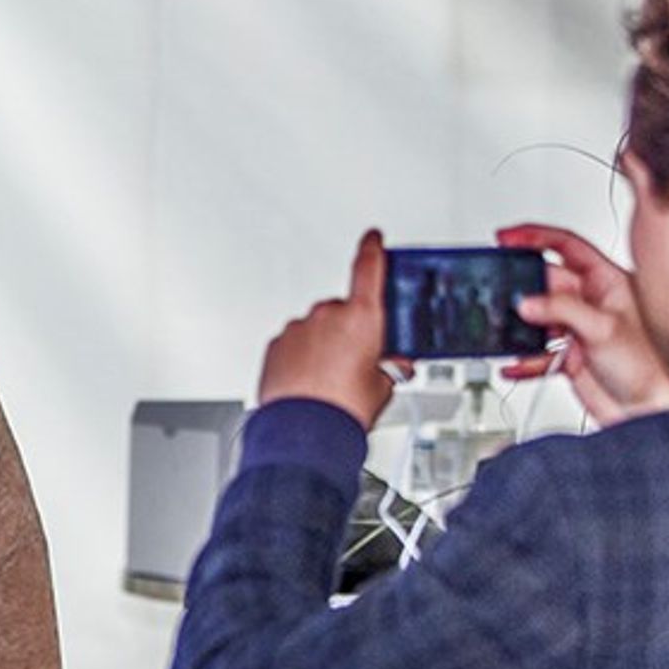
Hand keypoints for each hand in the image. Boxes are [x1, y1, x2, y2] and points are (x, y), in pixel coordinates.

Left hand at [259, 229, 394, 428]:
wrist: (304, 431)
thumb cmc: (343, 409)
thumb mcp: (383, 387)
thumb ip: (389, 367)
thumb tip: (392, 366)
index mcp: (362, 317)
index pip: (368, 268)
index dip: (372, 249)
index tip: (372, 237)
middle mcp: (327, 315)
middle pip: (343, 311)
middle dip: (350, 331)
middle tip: (356, 362)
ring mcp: (298, 329)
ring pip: (317, 330)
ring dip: (323, 345)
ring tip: (329, 380)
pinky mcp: (276, 345)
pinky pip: (295, 344)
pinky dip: (302, 357)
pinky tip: (309, 382)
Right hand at [500, 223, 668, 425]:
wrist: (652, 409)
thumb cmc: (651, 366)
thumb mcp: (604, 328)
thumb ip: (562, 310)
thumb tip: (526, 301)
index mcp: (607, 282)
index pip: (567, 247)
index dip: (535, 237)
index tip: (507, 238)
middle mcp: (591, 302)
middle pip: (545, 283)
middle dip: (522, 290)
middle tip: (503, 296)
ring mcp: (578, 329)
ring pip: (536, 318)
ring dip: (519, 328)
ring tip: (507, 332)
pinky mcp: (569, 357)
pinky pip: (536, 354)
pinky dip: (523, 361)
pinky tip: (515, 365)